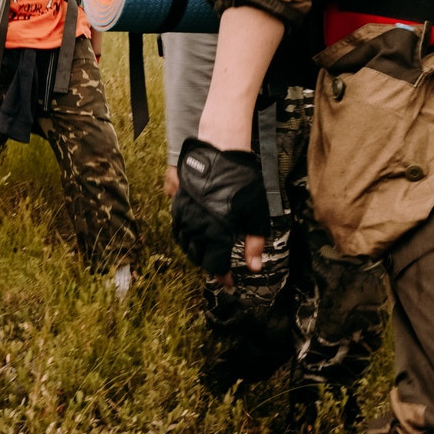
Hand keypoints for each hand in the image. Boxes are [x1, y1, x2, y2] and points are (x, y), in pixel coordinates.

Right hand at [170, 138, 269, 273]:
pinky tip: (196, 235)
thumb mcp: (255, 215)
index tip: (230, 282)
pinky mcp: (178, 202)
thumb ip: (254, 245)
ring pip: (184, 243)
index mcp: (216, 233)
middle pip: (197, 256)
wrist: (221, 151)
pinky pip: (178, 227)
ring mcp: (184, 214)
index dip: (223, 276)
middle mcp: (196, 226)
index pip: (215, 265)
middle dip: (209, 264)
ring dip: (195, 252)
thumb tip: (254, 269)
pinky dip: (186, 237)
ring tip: (208, 252)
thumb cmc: (243, 182)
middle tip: (220, 266)